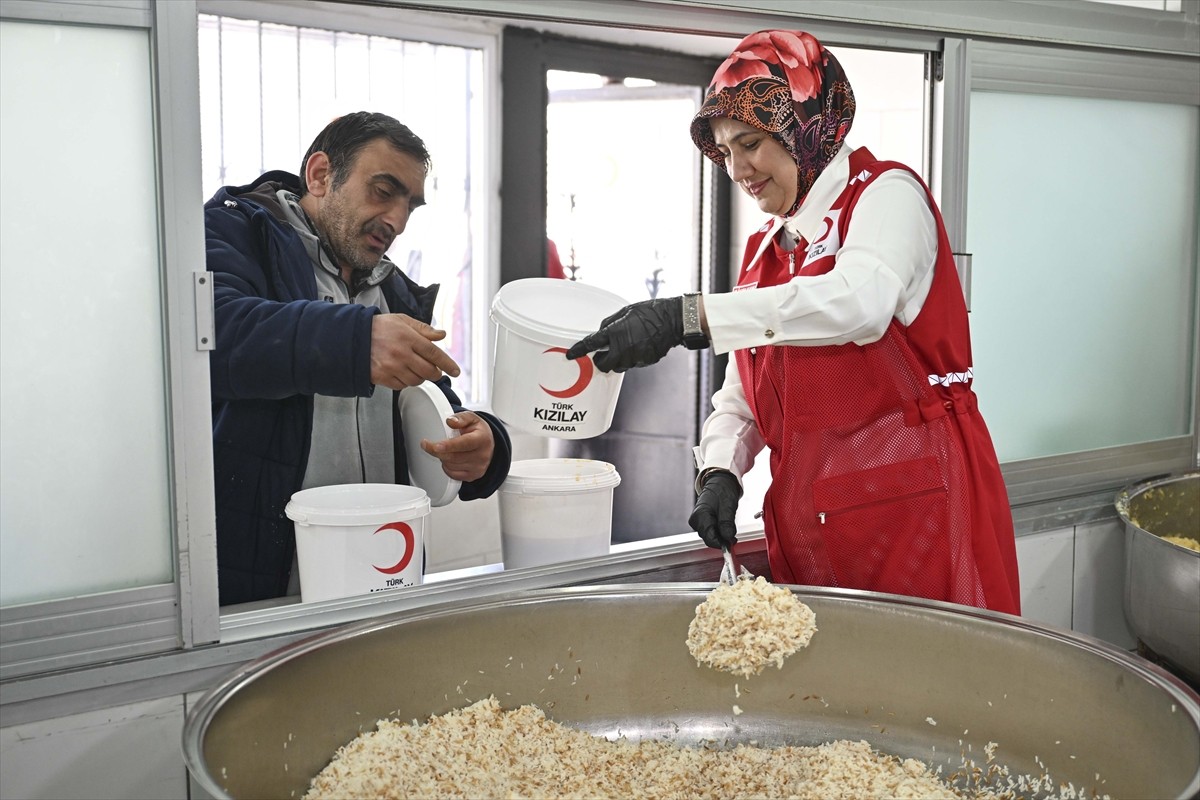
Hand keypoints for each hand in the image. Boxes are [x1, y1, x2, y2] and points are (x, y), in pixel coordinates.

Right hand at [370, 314, 460, 389]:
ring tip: (413, 367)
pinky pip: (402, 385)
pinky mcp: (382, 377)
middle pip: (429, 371)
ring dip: (420, 377)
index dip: (448, 364)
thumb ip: (423, 329)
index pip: (434, 353)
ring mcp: (391, 367)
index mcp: (407, 337)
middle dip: (435, 372)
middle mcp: (401, 353)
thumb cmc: (377, 327)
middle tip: (434, 369)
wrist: (352, 337)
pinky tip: (401, 371)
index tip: (456, 371)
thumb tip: (441, 335)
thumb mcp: (401, 320)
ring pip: (417, 380)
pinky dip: (405, 381)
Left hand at [419, 411, 493, 482]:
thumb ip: (461, 418)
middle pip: (454, 457)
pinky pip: (452, 474)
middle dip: (437, 451)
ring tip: (446, 449)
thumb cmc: (478, 431)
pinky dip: (447, 467)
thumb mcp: (472, 418)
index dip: (449, 446)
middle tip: (427, 444)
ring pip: (451, 466)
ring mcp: (478, 467)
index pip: (464, 444)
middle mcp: (482, 455)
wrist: (489, 444)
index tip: (435, 446)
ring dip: (443, 458)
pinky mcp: (472, 476)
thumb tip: (450, 421)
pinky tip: (449, 458)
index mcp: (482, 439)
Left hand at [564, 297, 683, 372]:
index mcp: (616, 333)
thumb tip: (600, 332)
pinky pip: (632, 364)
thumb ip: (609, 323)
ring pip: (618, 367)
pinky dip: (630, 359)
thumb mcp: (625, 311)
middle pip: (603, 365)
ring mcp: (635, 357)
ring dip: (615, 361)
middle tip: (602, 353)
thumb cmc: (650, 312)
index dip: (578, 350)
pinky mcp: (645, 362)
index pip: (591, 345)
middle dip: (600, 360)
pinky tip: (636, 348)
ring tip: (622, 348)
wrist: (673, 320)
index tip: (571, 355)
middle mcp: (623, 348)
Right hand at [689, 469, 741, 548]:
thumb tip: (728, 538)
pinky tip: (724, 524)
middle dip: (722, 539)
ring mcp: (698, 521)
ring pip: (710, 535)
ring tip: (729, 525)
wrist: (720, 481)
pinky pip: (711, 530)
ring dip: (721, 535)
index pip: (709, 538)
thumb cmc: (723, 490)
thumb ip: (727, 524)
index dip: (721, 543)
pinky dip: (719, 530)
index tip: (731, 543)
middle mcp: (696, 520)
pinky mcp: (701, 521)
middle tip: (734, 536)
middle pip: (709, 538)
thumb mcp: (728, 506)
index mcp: (700, 515)